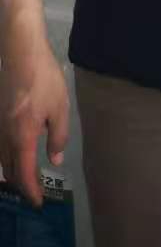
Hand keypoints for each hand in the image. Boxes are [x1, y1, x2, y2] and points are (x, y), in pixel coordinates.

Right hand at [0, 29, 68, 206]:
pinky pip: (0, 145)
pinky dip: (7, 156)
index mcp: (22, 136)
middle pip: (9, 169)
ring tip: (25, 177)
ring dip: (12, 171)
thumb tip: (55, 160)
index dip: (30, 190)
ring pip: (1, 158)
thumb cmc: (44, 79)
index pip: (23, 173)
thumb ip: (58, 137)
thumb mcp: (60, 107)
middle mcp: (4, 136)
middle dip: (21, 184)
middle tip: (33, 192)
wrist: (21, 53)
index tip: (37, 202)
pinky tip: (16, 153)